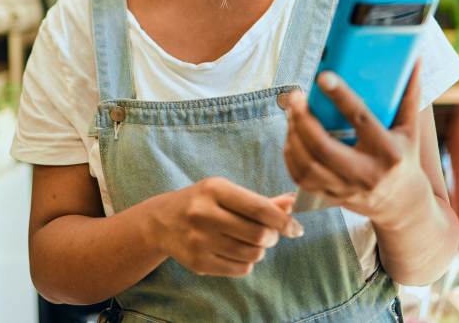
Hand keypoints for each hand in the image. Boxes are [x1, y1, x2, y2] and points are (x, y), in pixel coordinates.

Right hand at [152, 177, 303, 276]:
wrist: (162, 222)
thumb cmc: (202, 202)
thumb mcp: (226, 192)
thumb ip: (260, 200)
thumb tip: (293, 204)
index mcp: (215, 189)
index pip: (259, 208)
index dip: (284, 220)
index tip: (296, 228)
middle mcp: (204, 214)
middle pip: (259, 234)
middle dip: (273, 237)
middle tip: (271, 234)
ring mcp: (199, 240)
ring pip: (252, 254)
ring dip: (261, 250)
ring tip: (253, 242)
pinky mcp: (198, 263)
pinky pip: (240, 269)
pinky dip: (248, 262)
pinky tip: (238, 252)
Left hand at [283, 63, 430, 223]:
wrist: (400, 203)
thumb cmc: (403, 157)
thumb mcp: (410, 129)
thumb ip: (409, 95)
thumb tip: (413, 60)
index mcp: (388, 152)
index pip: (361, 120)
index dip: (341, 97)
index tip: (323, 76)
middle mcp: (366, 174)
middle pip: (323, 147)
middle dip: (303, 120)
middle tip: (296, 96)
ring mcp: (346, 189)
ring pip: (307, 165)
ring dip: (293, 136)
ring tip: (292, 112)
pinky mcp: (330, 197)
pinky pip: (300, 177)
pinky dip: (290, 154)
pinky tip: (292, 135)